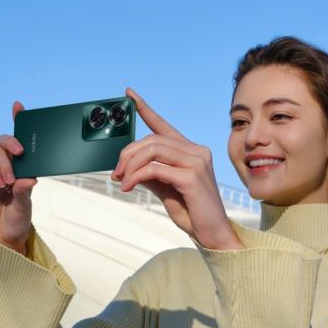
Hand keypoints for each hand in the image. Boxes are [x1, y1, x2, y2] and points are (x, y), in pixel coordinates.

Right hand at [0, 102, 36, 255]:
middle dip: (9, 144)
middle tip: (19, 153)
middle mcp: (8, 169)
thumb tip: (27, 177)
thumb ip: (24, 192)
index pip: (19, 144)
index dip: (17, 122)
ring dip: (1, 164)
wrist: (2, 241)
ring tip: (8, 181)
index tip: (18, 106)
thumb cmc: (17, 221)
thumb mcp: (25, 207)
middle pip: (2, 145)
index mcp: (23, 170)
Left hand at [112, 88, 242, 250]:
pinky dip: (136, 176)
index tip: (128, 94)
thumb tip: (126, 166)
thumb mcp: (165, 189)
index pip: (164, 126)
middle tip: (115, 173)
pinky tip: (128, 187)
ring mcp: (197, 162)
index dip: (145, 109)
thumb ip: (150, 173)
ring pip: (152, 150)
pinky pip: (155, 168)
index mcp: (192, 151)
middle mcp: (197, 151)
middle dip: (128, 154)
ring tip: (121, 181)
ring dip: (130, 165)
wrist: (212, 233)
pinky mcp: (192, 176)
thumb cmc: (191, 211)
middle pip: (152, 139)